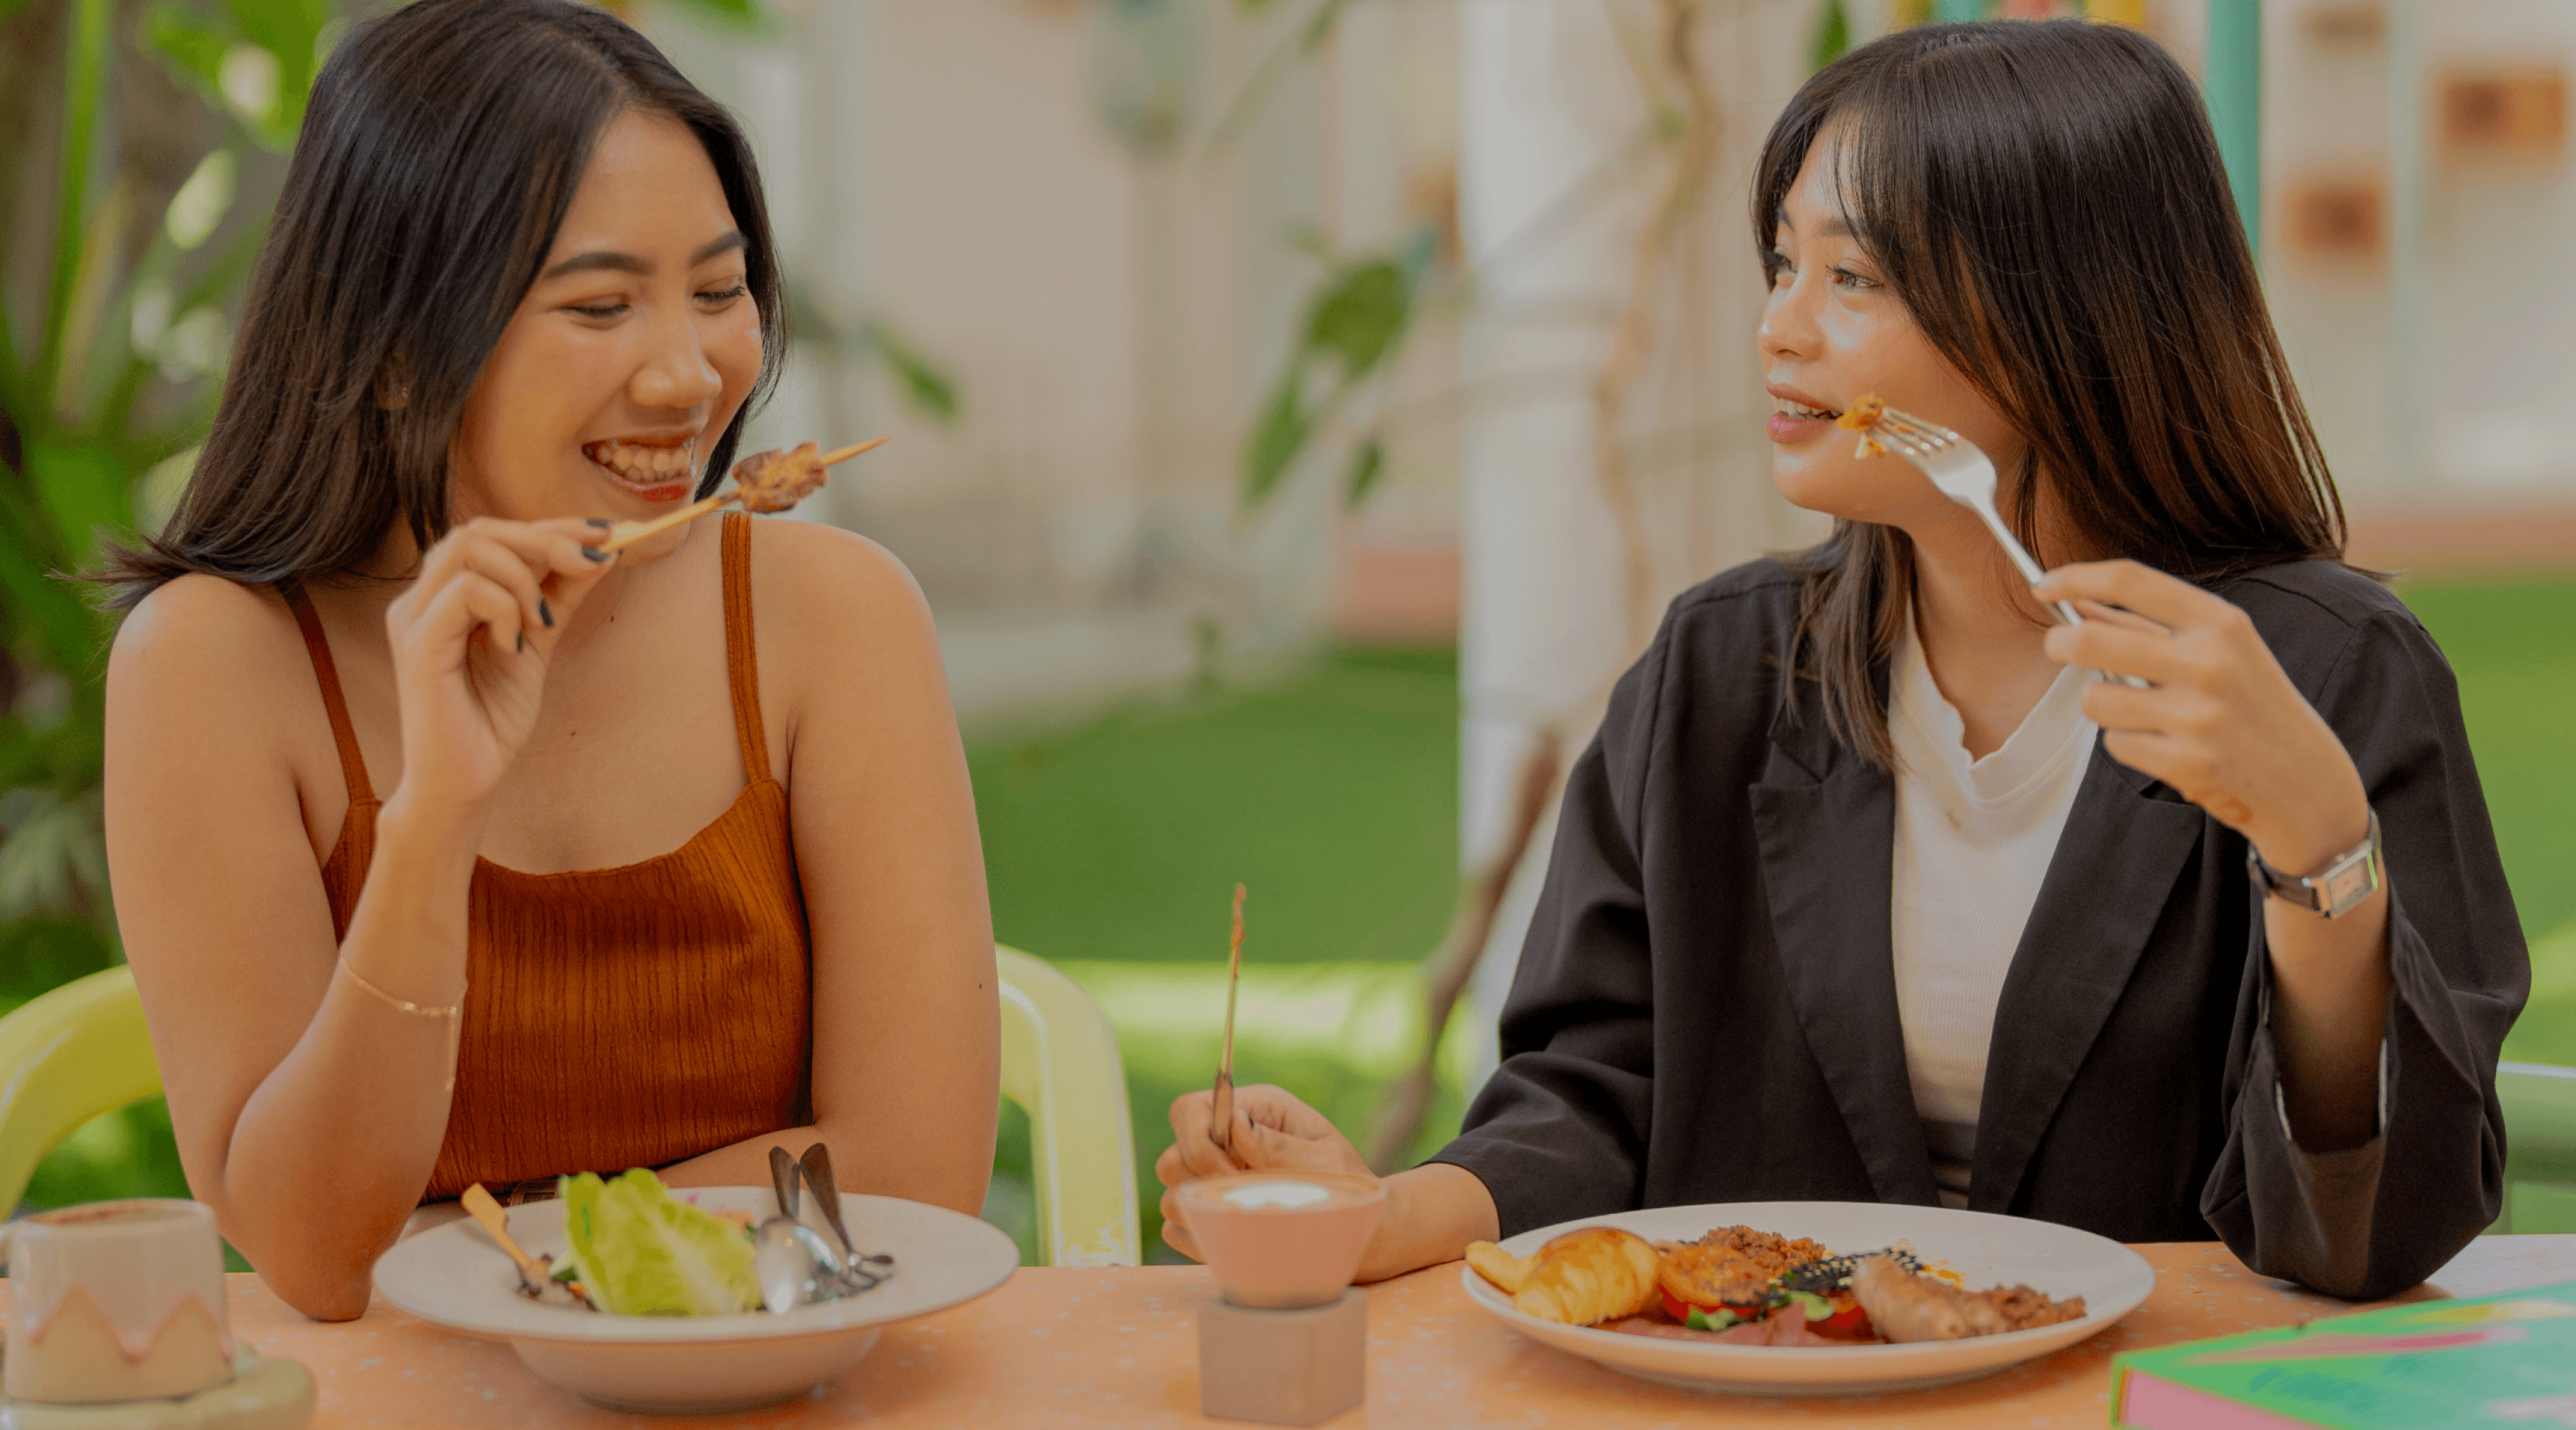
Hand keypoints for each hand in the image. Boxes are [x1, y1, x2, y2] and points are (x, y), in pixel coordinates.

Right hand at [383, 517, 618, 820]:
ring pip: (468, 547)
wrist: (463, 783)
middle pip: (479, 529)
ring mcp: (414, 619)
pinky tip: (515, 647)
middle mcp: (421, 598)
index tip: (605, 534)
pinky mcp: (418, 646)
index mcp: (444, 595)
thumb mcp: (538, 644)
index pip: (493, 535)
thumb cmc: (491, 719)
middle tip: (592, 563)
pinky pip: (466, 592)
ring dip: (525, 576)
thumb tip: (600, 553)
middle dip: (546, 539)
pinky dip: (505, 608)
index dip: (551, 527)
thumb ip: (559, 597)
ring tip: (543, 622)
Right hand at [1155, 1084, 1372, 1262]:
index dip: (1197, 1143)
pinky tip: (1240, 1237)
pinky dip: (1201, 1236)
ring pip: (1170, 1195)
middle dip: (1199, 1182)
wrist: (1363, 1229)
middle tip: (1244, 1200)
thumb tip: (1234, 1123)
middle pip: (1170, 1156)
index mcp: (1254, 1110)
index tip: (1232, 1175)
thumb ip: (1279, 1146)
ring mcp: (1214, 1181)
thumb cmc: (1348, 1186)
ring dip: (1203, 1211)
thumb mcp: (1326, 1161)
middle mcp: (1226, 1142)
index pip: (1189, 1110)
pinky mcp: (1212, 1217)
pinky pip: (1177, 1230)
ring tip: (1249, 1218)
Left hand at [2032, 560, 2370, 875]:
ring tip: (2146, 715)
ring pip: (2095, 698)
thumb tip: (2078, 601)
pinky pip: (2115, 744)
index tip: (2044, 585)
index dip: (2075, 577)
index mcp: (2220, 622)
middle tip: (2058, 646)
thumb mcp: (2219, 649)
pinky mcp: (2186, 762)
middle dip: (2059, 643)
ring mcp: (2198, 715)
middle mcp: (2209, 662)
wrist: (2307, 782)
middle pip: (2091, 639)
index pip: (2130, 581)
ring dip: (2105, 706)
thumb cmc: (2252, 706)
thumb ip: (2148, 624)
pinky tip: (2168, 748)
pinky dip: (2129, 745)